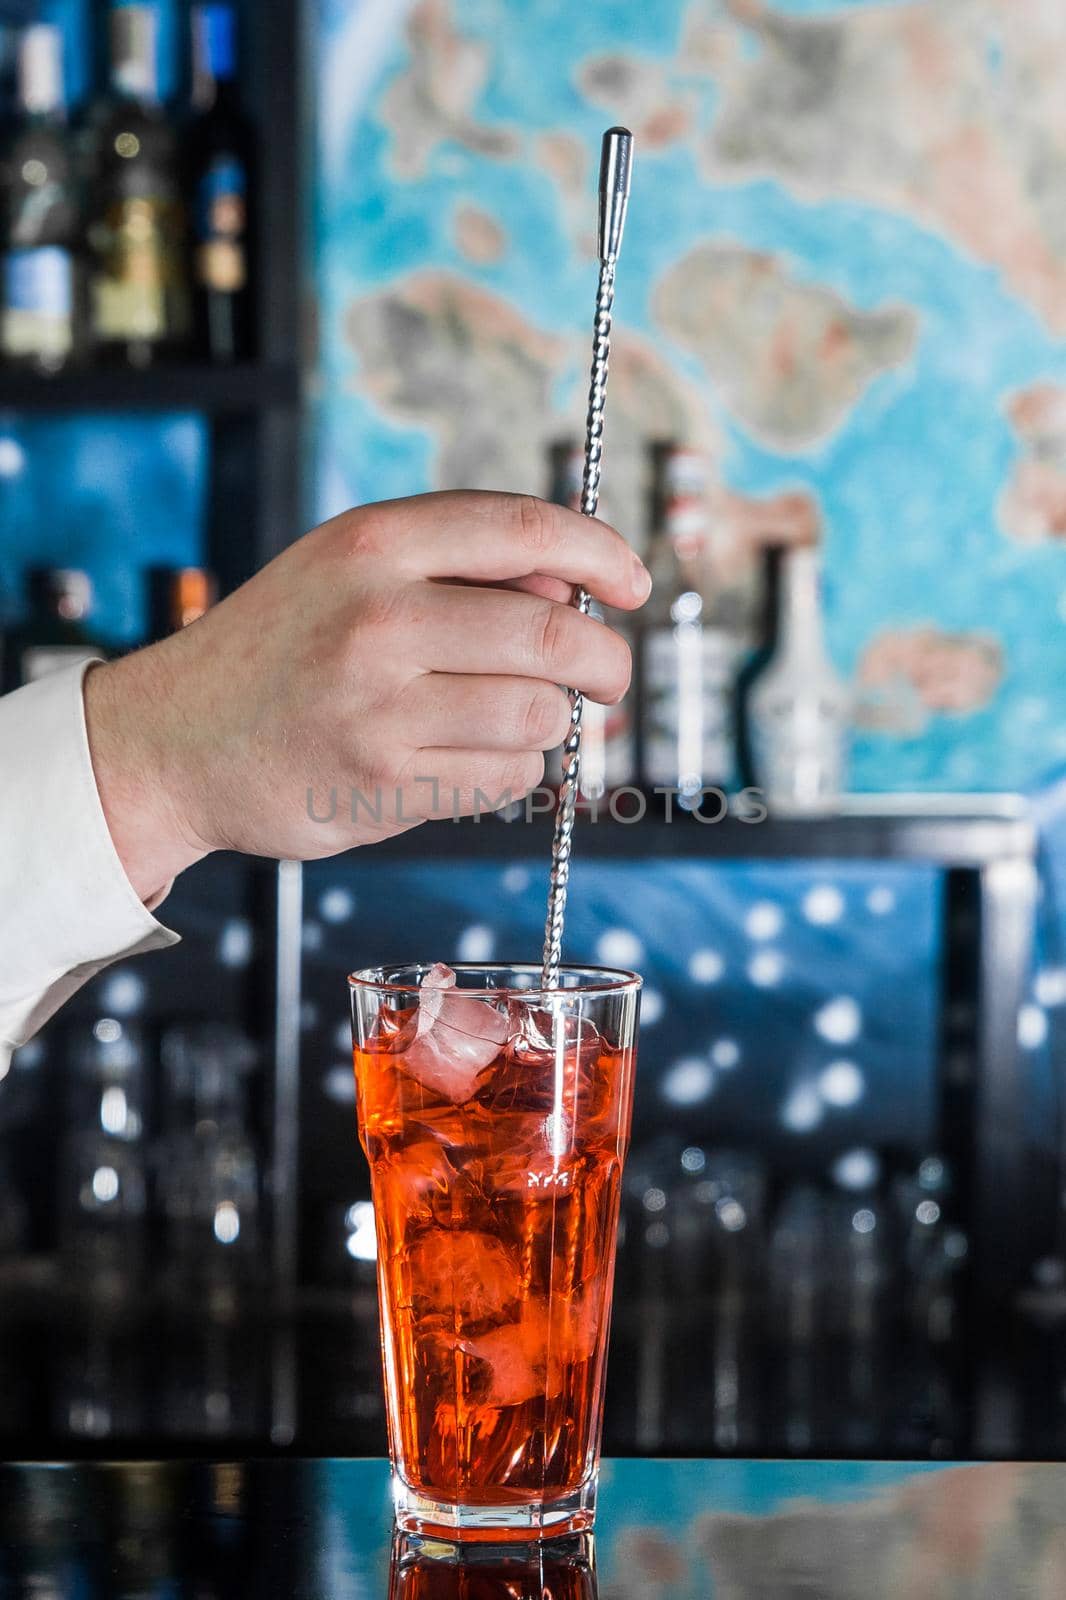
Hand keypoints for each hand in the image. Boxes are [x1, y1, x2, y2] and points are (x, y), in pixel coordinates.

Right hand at [84, 491, 650, 901]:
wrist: (175, 742)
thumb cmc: (284, 648)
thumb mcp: (349, 572)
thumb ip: (458, 566)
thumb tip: (579, 588)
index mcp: (373, 543)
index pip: (525, 528)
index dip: (602, 553)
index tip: (634, 585)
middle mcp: (378, 617)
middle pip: (555, 635)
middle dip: (606, 663)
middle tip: (610, 679)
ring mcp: (380, 706)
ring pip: (538, 716)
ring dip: (547, 724)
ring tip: (507, 719)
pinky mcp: (383, 783)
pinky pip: (503, 779)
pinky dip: (508, 773)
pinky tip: (464, 760)